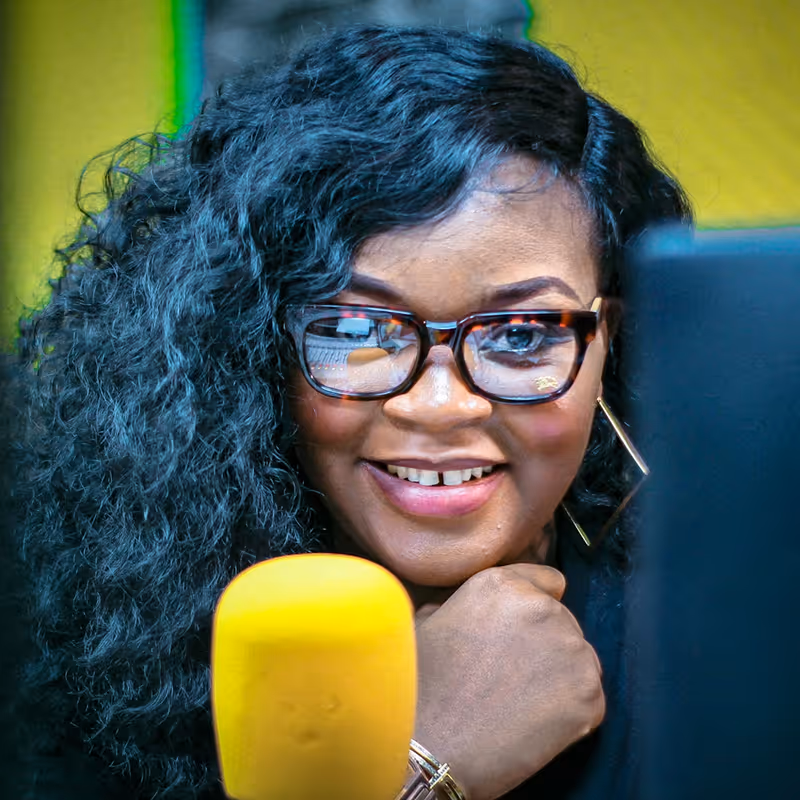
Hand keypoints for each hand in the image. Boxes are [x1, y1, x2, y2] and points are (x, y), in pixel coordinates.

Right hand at [413, 564, 604, 799]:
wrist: (432, 748)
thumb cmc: (419, 686)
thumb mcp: (426, 622)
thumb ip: (456, 604)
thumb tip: (466, 610)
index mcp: (502, 584)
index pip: (548, 581)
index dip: (535, 605)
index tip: (523, 631)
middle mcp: (542, 608)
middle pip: (564, 621)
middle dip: (545, 643)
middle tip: (514, 675)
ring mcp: (571, 650)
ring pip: (580, 658)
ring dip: (560, 675)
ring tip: (523, 702)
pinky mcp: (588, 695)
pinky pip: (590, 697)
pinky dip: (571, 711)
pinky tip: (536, 724)